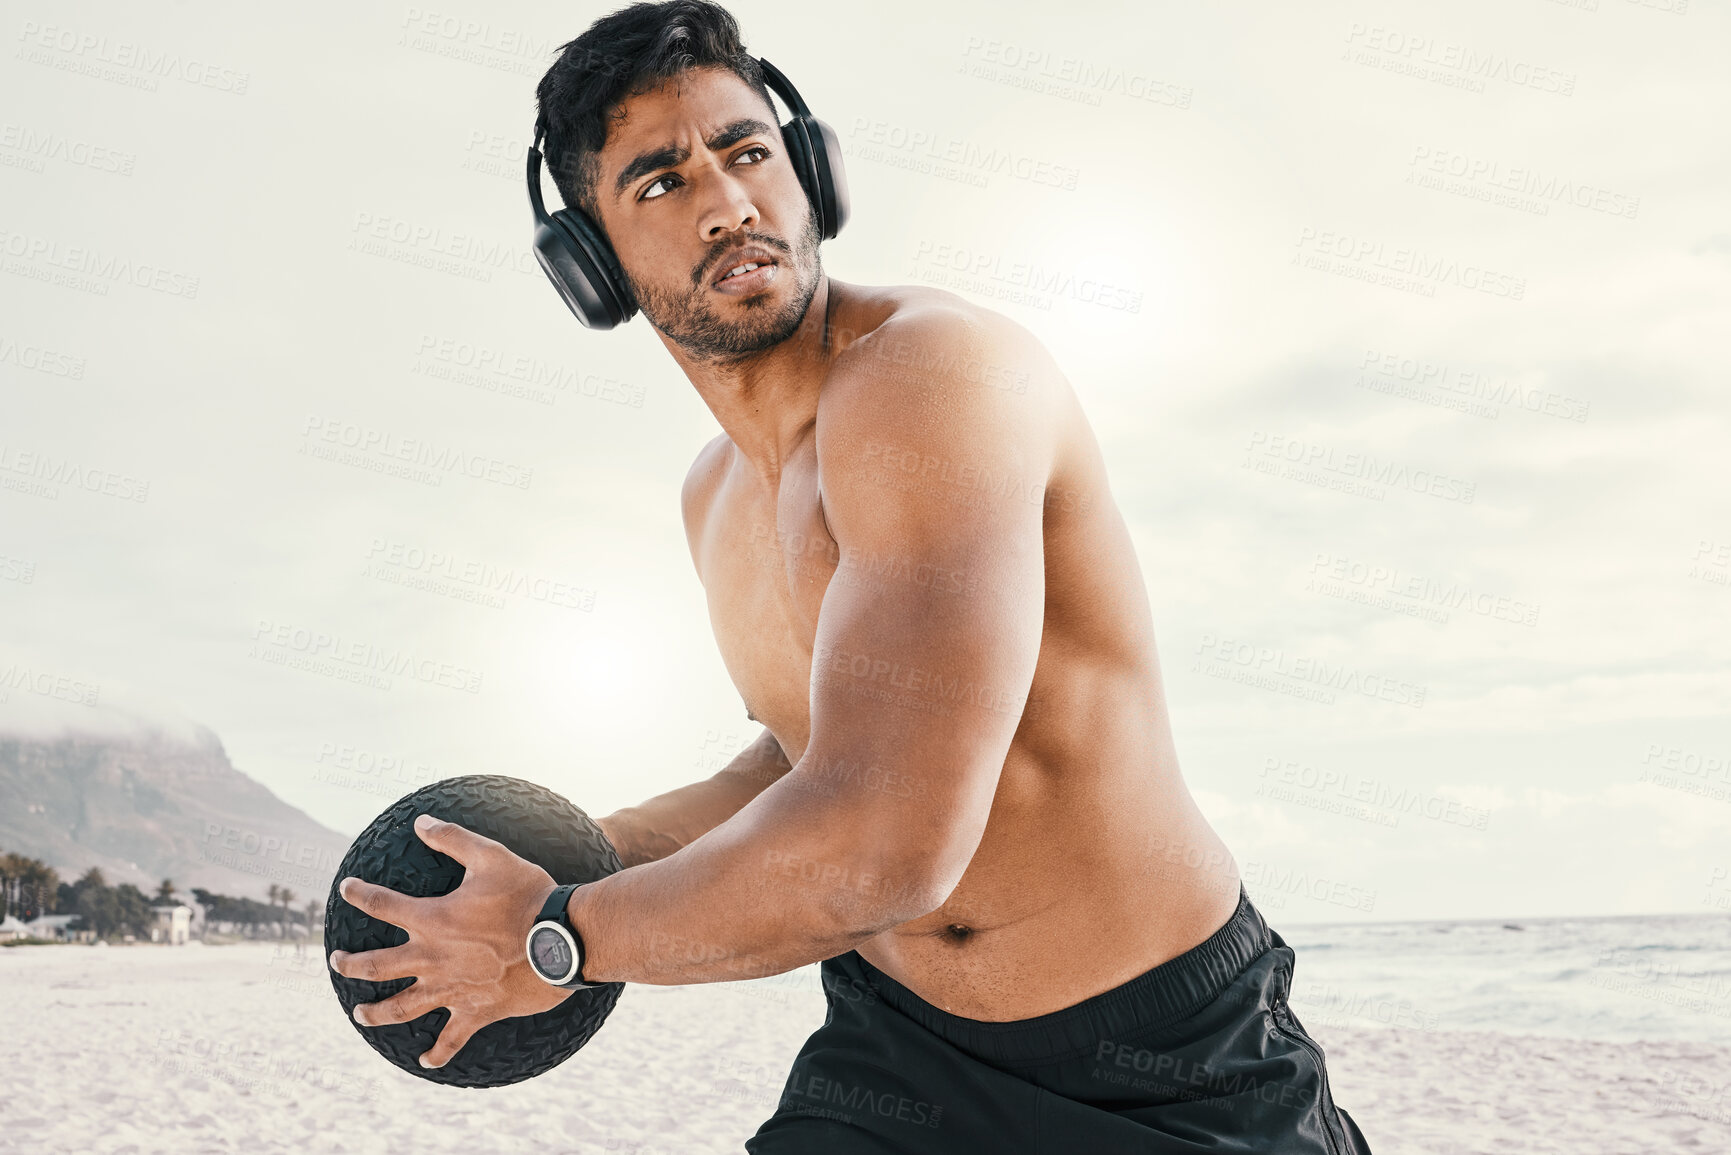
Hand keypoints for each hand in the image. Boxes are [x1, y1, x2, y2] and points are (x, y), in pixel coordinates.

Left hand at [328, 813, 574, 1067]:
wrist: (560, 940)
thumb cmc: (528, 896)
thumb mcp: (491, 857)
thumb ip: (453, 839)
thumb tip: (420, 822)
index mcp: (433, 920)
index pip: (383, 904)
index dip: (361, 894)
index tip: (347, 889)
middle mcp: (433, 959)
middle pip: (377, 966)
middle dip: (351, 964)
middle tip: (337, 962)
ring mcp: (452, 989)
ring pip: (401, 1008)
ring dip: (376, 1012)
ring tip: (359, 1014)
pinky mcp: (475, 1011)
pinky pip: (451, 1039)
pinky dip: (437, 1053)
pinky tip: (425, 1061)